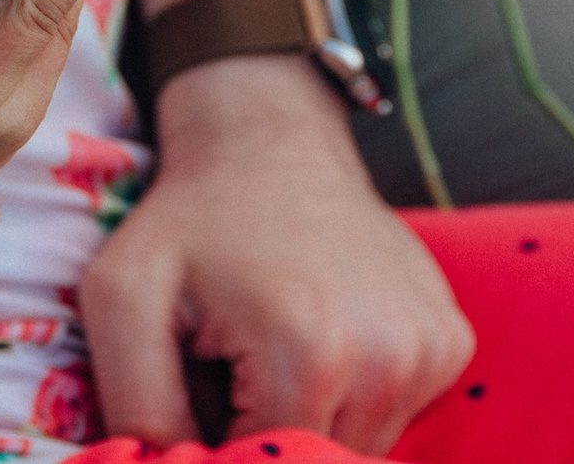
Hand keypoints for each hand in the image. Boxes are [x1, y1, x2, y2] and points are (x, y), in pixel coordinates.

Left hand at [79, 58, 472, 450]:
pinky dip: (352, 397)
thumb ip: (137, 410)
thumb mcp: (122, 299)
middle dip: (266, 433)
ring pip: (360, 449)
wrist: (270, 142)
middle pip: (318, 463)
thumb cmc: (191, 222)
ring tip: (273, 349)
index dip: (222, 444)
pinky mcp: (450, 342)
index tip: (204, 392)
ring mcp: (431, 348)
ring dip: (310, 418)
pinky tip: (320, 336)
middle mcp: (388, 356)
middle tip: (233, 367)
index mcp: (308, 353)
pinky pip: (395, 416)